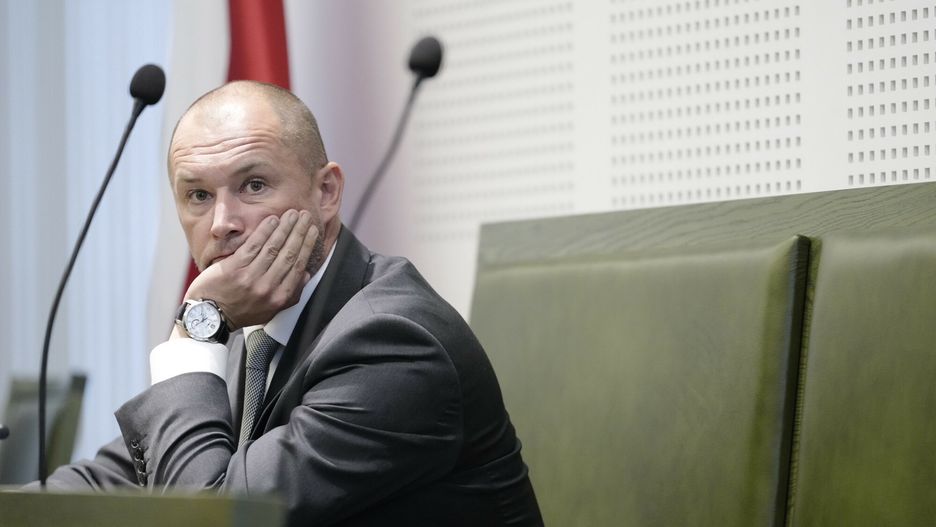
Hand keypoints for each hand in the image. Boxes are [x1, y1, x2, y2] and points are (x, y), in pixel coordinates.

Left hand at [184, 209, 317, 329]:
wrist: (211, 316)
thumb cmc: (241, 312)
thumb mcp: (271, 309)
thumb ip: (291, 294)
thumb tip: (305, 274)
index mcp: (279, 297)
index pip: (298, 266)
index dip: (307, 246)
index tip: (313, 231)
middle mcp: (267, 287)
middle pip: (288, 254)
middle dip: (299, 232)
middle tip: (306, 216)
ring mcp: (250, 277)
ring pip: (273, 247)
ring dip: (285, 228)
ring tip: (292, 214)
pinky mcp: (234, 268)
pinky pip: (253, 246)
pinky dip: (264, 231)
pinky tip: (272, 220)